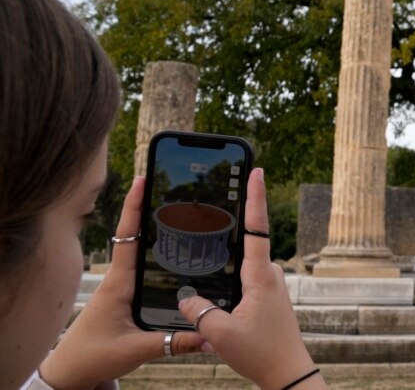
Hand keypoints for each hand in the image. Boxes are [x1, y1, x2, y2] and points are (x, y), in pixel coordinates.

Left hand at [39, 176, 204, 389]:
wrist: (71, 372)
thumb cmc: (93, 357)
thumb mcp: (136, 350)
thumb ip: (173, 342)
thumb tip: (208, 336)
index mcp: (119, 283)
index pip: (128, 236)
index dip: (135, 206)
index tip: (142, 179)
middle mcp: (120, 279)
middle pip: (136, 235)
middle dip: (149, 208)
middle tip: (168, 184)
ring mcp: (121, 287)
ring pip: (140, 251)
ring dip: (153, 229)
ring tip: (176, 208)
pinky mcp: (125, 297)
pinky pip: (142, 268)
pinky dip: (155, 253)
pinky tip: (170, 250)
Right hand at [177, 168, 322, 389]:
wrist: (288, 373)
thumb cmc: (262, 353)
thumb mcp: (221, 334)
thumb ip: (200, 312)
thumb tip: (186, 297)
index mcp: (261, 276)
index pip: (256, 228)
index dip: (255, 197)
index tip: (258, 170)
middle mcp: (270, 275)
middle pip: (250, 238)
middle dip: (237, 216)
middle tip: (224, 188)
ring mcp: (271, 286)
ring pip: (245, 261)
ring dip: (231, 249)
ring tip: (209, 230)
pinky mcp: (268, 298)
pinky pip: (246, 276)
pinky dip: (231, 271)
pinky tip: (216, 277)